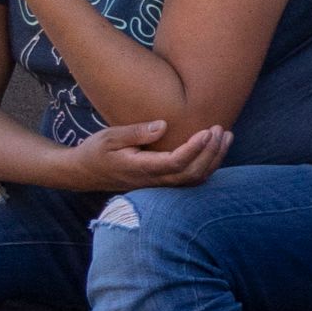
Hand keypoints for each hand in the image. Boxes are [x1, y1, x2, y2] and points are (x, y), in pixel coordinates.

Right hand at [59, 116, 231, 194]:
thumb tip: (163, 125)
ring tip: (226, 136)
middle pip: (192, 172)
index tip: (208, 130)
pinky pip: (192, 179)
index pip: (176, 162)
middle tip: (221, 129)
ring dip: (214, 159)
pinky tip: (217, 149)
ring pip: (195, 179)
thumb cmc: (96, 151)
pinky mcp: (164, 184)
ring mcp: (160, 185)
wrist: (85, 173)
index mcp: (141, 168)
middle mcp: (154, 180)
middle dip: (211, 152)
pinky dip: (209, 166)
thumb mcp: (110, 137)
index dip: (195, 148)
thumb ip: (136, 132)